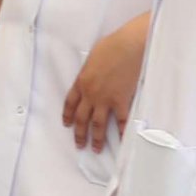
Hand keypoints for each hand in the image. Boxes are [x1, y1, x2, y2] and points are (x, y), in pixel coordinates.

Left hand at [64, 19, 148, 153]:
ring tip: (96, 149)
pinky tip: (122, 141)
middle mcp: (90, 94)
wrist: (128, 46)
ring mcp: (106, 99)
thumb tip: (94, 73)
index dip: (68, 115)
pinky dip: (122, 131)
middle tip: (79, 145)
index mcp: (81, 82)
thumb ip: (90, 70)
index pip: (70, 103)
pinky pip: (121, 120)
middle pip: (82, 118)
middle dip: (79, 133)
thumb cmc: (112, 46)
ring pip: (98, 123)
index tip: (67, 124)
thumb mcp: (93, 57)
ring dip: (97, 138)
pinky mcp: (122, 100)